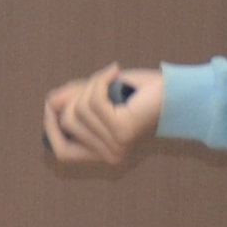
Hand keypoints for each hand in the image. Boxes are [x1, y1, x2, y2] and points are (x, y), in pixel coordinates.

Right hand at [41, 64, 162, 169]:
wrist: (175, 90)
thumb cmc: (140, 93)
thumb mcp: (97, 96)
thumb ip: (73, 102)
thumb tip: (52, 102)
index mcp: (104, 155)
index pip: (62, 153)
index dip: (51, 128)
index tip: (52, 103)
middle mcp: (110, 156)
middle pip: (67, 123)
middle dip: (75, 96)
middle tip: (97, 80)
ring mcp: (116, 146)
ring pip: (78, 110)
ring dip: (90, 85)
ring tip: (110, 76)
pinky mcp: (122, 131)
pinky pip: (92, 101)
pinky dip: (100, 80)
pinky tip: (114, 70)